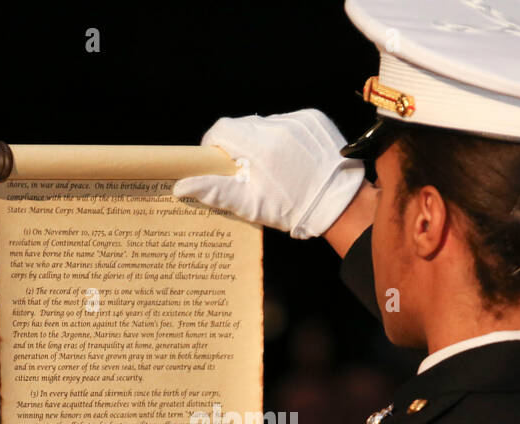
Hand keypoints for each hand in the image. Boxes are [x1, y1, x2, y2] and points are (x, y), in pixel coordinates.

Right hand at [172, 109, 365, 238]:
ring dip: (262, 139)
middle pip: (243, 125)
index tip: (220, 162)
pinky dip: (284, 135)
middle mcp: (278, 126)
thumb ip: (215, 191)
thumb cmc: (290, 209)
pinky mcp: (314, 119)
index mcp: (258, 145)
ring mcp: (299, 120)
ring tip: (274, 166)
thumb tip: (182, 185)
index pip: (222, 129)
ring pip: (265, 123)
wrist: (337, 205)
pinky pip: (288, 122)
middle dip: (240, 144)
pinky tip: (292, 157)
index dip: (215, 144)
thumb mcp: (250, 205)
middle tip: (249, 170)